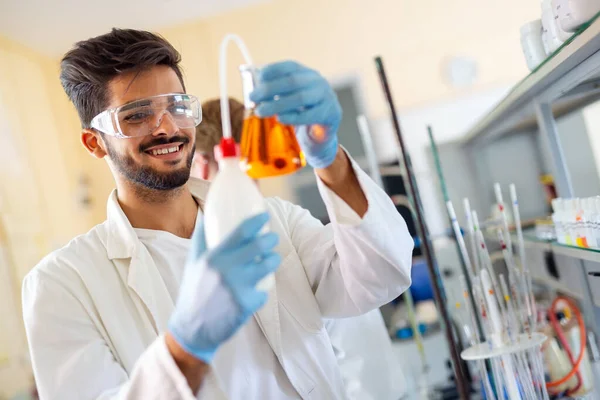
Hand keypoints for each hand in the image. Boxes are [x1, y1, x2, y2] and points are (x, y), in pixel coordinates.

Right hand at [168, 213, 280, 362]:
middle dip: (271, 240)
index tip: (265, 216)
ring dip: (273, 260)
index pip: (241, 232)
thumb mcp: (193, 262)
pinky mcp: (246, 305)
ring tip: (272, 258)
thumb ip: (201, 239)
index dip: (257, 221)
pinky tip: (257, 290)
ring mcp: (238, 288)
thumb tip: (206, 215)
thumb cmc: (194, 290)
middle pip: (259, 247)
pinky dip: (262, 291)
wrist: (192, 327)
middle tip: (272, 239)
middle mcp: (226, 270)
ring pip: (267, 267)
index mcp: (213, 258)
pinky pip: (263, 292)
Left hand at [250, 61, 341, 168]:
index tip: (257, 78)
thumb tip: (253, 89)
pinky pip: (310, 115)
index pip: (290, 66)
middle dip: (269, 89)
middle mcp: (318, 82)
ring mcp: (327, 97)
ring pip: (300, 98)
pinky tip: (280, 119)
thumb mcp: (288, 101)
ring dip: (277, 104)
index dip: (273, 70)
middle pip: (292, 81)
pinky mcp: (332, 114)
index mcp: (307, 74)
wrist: (322, 137)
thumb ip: (274, 93)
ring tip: (260, 111)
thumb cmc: (301, 115)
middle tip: (252, 97)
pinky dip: (293, 117)